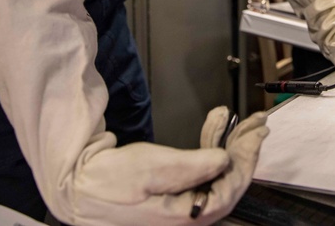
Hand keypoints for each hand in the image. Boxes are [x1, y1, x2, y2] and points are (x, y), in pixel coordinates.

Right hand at [72, 108, 267, 224]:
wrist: (78, 185)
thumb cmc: (109, 181)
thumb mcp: (153, 167)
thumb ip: (194, 165)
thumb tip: (226, 160)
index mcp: (186, 216)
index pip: (231, 188)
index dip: (247, 158)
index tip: (256, 133)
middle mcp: (188, 215)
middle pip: (228, 181)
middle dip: (243, 149)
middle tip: (254, 123)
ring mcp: (181, 205)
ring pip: (217, 174)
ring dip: (226, 143)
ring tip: (228, 118)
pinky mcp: (173, 194)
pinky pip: (201, 172)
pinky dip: (208, 147)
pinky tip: (212, 127)